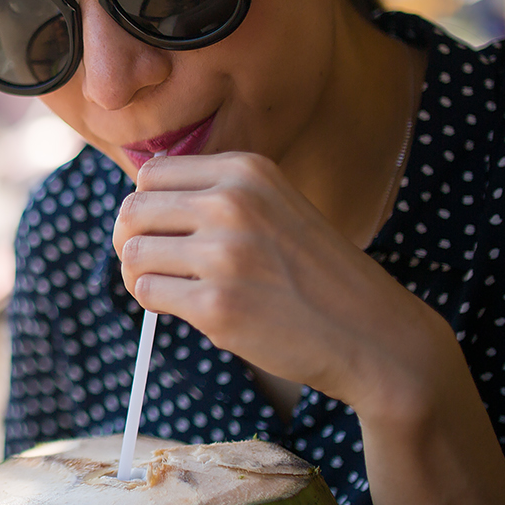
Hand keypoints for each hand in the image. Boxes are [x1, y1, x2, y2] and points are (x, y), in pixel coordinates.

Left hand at [111, 152, 453, 416]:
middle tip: (154, 266)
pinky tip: (189, 310)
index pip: (151, 173)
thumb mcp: (273, 207)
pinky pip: (148, 293)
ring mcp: (225, 253)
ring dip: (139, 276)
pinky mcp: (217, 304)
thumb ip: (213, 196)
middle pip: (132, 210)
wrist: (373, 333)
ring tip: (172, 290)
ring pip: (132, 253)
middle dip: (131, 241)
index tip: (161, 232)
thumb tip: (133, 206)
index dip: (146, 206)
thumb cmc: (314, 274)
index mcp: (246, 170)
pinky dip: (157, 304)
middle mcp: (232, 202)